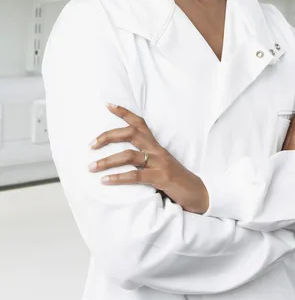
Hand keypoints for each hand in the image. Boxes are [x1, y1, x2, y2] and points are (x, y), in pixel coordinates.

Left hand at [88, 104, 208, 213]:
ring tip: (91, 167)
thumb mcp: (160, 166)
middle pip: (130, 134)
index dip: (124, 113)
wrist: (198, 194)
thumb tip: (122, 161)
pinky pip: (136, 176)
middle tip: (91, 145)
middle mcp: (157, 150)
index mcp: (156, 146)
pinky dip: (118, 177)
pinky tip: (105, 181)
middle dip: (108, 136)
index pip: (139, 123)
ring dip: (107, 161)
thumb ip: (145, 161)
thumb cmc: (176, 182)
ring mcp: (159, 163)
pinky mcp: (161, 178)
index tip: (107, 105)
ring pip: (129, 155)